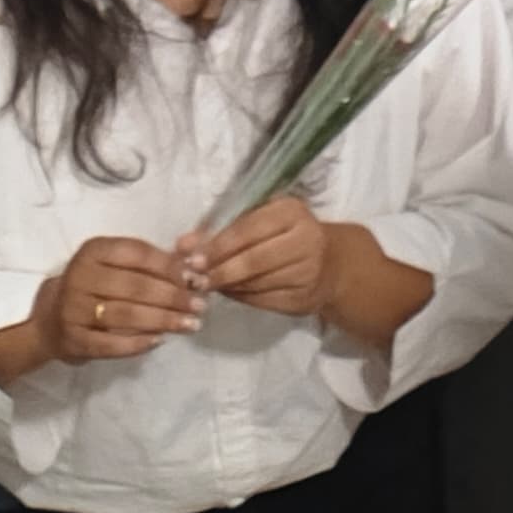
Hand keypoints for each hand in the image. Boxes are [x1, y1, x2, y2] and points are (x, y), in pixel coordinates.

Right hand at [36, 235, 199, 363]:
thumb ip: (151, 263)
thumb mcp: (115, 265)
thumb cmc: (95, 286)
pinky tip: (160, 340)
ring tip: (190, 324)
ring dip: (163, 320)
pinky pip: (112, 344)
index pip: (138, 254)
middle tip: (200, 305)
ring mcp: (73, 309)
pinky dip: (139, 343)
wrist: (51, 319)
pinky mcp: (73, 339)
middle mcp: (80, 276)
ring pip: (127, 315)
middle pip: (136, 286)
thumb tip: (195, 265)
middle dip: (173, 297)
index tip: (196, 278)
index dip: (170, 266)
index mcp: (93, 251)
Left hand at [180, 195, 340, 319]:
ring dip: (226, 286)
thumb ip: (224, 228)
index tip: (189, 257)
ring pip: (257, 283)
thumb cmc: (283, 234)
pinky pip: (263, 300)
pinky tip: (227, 292)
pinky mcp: (303, 299)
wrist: (329, 264)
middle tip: (193, 279)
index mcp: (292, 212)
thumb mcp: (260, 220)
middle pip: (254, 260)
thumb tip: (184, 245)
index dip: (217, 245)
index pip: (248, 229)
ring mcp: (308, 272)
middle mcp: (306, 240)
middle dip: (219, 270)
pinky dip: (240, 297)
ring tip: (204, 285)